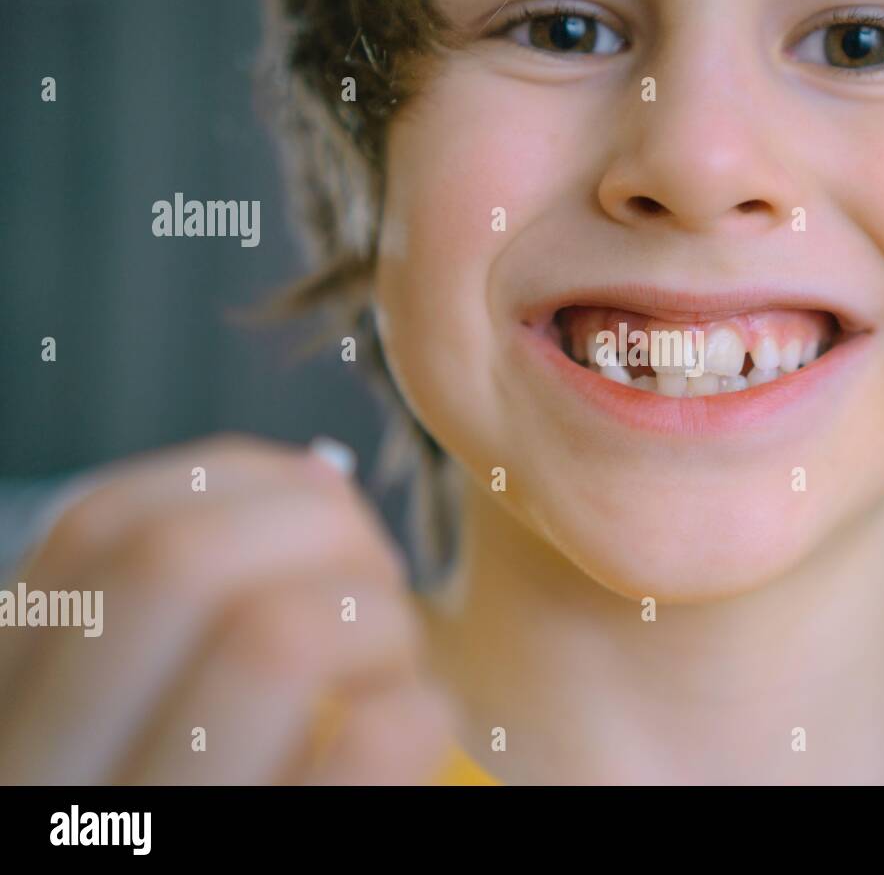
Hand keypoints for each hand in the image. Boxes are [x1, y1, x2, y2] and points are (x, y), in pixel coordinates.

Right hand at [0, 434, 453, 783]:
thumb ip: (193, 612)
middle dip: (320, 533)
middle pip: (176, 563)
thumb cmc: (204, 793)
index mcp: (10, 715)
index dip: (239, 485)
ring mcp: (150, 845)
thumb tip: (318, 472)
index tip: (318, 509)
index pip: (98, 531)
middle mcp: (45, 785)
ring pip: (273, 636)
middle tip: (378, 580)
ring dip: (378, 619)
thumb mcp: (138, 720)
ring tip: (396, 662)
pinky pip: (369, 744)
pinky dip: (417, 704)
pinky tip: (416, 720)